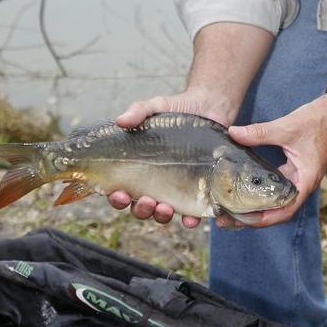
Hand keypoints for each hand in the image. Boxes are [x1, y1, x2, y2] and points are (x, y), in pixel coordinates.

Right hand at [107, 88, 234, 228]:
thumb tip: (120, 121)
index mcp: (139, 168)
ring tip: (165, 208)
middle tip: (146, 201)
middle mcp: (155, 183)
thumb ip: (137, 111)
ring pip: (163, 213)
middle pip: (140, 207)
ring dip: (161, 216)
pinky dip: (190, 219)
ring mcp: (176, 188)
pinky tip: (190, 218)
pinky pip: (192, 211)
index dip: (117, 197)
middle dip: (141, 209)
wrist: (210, 108)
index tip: (119, 193)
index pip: (121, 190)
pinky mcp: (198, 190)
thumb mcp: (155, 107)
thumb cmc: (177, 110)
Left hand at [224, 93, 326, 228]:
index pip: (284, 209)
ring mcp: (299, 178)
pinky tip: (246, 189)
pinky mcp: (295, 170)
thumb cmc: (318, 121)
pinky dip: (263, 192)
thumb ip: (259, 132)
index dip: (263, 218)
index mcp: (305, 180)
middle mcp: (303, 184)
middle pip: (278, 210)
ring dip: (257, 206)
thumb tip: (233, 133)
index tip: (241, 220)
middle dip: (253, 217)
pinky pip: (278, 187)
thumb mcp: (286, 127)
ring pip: (277, 200)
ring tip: (232, 209)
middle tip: (227, 219)